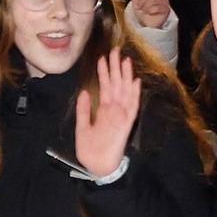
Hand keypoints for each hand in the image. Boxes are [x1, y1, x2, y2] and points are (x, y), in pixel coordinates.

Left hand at [75, 52, 140, 179]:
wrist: (96, 166)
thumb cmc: (90, 150)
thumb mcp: (82, 127)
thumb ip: (84, 110)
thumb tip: (84, 92)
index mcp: (104, 111)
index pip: (105, 87)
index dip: (104, 73)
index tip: (103, 58)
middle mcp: (114, 110)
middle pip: (116, 85)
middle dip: (115, 68)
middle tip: (115, 50)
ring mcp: (121, 116)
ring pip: (125, 91)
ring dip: (125, 76)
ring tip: (124, 60)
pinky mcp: (126, 124)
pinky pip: (132, 107)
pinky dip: (134, 95)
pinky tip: (135, 82)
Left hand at [128, 0, 171, 29]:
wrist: (147, 23)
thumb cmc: (142, 10)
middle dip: (141, 0)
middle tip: (138, 7)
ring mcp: (164, 1)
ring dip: (145, 6)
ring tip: (143, 11)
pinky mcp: (166, 9)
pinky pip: (159, 7)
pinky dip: (152, 10)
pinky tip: (149, 13)